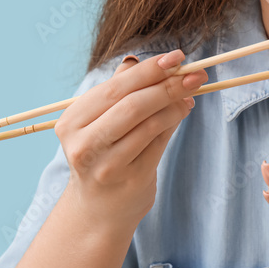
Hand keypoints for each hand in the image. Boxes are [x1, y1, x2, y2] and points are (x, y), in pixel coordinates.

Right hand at [54, 50, 206, 230]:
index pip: (115, 88)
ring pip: (149, 123)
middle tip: (196, 74)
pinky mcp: (130, 179)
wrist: (98, 210)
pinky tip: (184, 109)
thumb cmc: (102, 155)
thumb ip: (117, 91)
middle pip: (131, 104)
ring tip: (192, 92)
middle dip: (167, 84)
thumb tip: (138, 60)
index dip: (149, 70)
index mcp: (72, 121)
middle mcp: (84, 144)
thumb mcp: (99, 121)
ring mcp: (107, 165)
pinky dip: (174, 121)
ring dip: (176, 103)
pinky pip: (158, 142)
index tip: (177, 57)